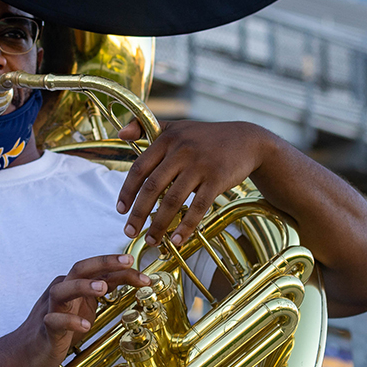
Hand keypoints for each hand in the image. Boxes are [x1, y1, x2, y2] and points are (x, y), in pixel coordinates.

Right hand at [11, 254, 148, 366]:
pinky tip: (84, 325)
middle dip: (104, 262)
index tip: (144, 275)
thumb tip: (127, 276)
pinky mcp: (46, 327)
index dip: (122, 270)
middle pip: (79, 268)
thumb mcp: (86, 305)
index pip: (97, 270)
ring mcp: (51, 308)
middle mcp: (61, 290)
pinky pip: (55, 321)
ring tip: (102, 287)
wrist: (28, 350)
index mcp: (72, 283)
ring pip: (62, 290)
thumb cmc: (58, 326)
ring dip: (82, 286)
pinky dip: (70, 321)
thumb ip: (102, 289)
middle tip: (127, 262)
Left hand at [116, 120, 276, 247]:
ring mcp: (200, 165)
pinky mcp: (217, 179)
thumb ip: (145, 126)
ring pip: (173, 200)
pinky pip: (198, 207)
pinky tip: (177, 240)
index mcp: (167, 139)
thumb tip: (120, 133)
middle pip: (152, 187)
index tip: (120, 209)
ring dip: (159, 224)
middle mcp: (181, 150)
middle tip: (130, 231)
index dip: (127, 190)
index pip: (139, 167)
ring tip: (152, 240)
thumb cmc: (205, 137)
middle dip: (138, 213)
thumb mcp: (176, 127)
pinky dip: (186, 226)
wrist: (246, 140)